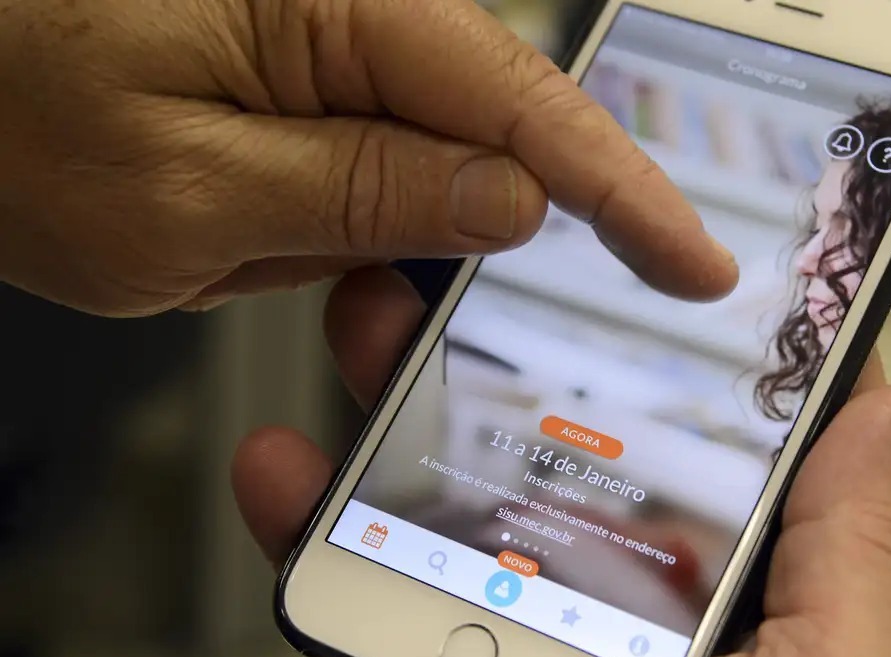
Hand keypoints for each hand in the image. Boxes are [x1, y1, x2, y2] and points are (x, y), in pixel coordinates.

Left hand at [0, 0, 735, 315]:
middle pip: (498, 125)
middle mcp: (346, 11)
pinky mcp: (308, 78)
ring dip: (410, 233)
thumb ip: (362, 190)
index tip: (693, 261)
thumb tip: (511, 201)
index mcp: (330, 8)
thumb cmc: (10, 111)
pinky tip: (309, 246)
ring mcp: (328, 44)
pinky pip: (385, 152)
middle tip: (412, 311)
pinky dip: (373, 218)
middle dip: (496, 231)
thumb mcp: (185, 192)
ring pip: (441, 152)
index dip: (625, 190)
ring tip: (287, 264)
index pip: (524, 104)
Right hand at [232, 267, 890, 656]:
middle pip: (548, 448)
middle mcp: (610, 606)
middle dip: (496, 350)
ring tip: (365, 325)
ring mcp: (509, 637)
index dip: (657, 348)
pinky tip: (287, 473)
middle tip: (467, 267)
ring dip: (389, 411)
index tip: (620, 255)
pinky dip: (313, 530)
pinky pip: (363, 593)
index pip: (688, 446)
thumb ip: (855, 549)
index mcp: (719, 594)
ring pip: (440, 502)